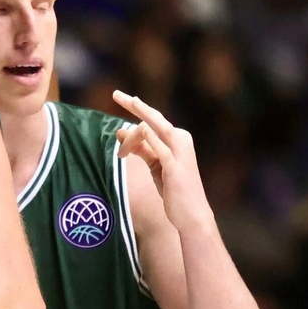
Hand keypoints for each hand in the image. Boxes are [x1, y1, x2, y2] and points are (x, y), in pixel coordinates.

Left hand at [113, 90, 212, 232]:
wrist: (192, 214)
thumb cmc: (173, 190)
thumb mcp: (154, 165)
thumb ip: (141, 148)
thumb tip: (120, 131)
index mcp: (176, 139)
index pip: (152, 119)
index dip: (135, 108)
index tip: (119, 97)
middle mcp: (180, 140)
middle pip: (154, 118)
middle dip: (135, 105)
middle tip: (116, 93)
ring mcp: (180, 153)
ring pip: (159, 128)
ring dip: (143, 115)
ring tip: (130, 102)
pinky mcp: (175, 167)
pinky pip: (163, 150)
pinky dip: (153, 139)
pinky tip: (143, 129)